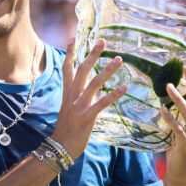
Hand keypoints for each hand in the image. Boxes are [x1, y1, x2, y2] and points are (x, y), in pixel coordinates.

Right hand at [51, 38, 126, 158]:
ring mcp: (79, 106)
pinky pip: (102, 103)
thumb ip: (77, 97)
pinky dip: (113, 94)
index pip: (67, 68)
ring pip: (94, 83)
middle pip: (82, 70)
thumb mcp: (68, 109)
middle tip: (103, 42)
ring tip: (119, 60)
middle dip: (92, 55)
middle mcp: (72, 96)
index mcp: (67, 93)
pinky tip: (124, 87)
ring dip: (107, 70)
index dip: (70, 53)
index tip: (73, 38)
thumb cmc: (66, 129)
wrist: (60, 147)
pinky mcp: (86, 117)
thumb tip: (88, 89)